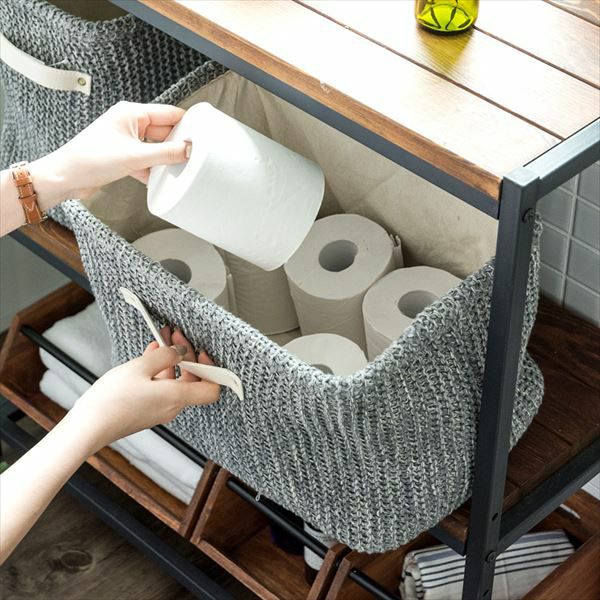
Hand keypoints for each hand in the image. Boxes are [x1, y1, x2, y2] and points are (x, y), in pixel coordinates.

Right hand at [0, 328, 216, 563]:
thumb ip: (165, 356)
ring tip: (159, 340)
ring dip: (170, 360)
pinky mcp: (147, 410)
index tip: (201, 352)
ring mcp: (159, 410)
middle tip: (174, 336)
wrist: (88, 428)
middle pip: (192, 380)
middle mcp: (172, 406)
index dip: (211, 370)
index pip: (211, 389)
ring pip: (174, 382)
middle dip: (186, 356)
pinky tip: (148, 357)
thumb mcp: (140, 367)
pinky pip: (161, 388)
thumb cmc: (111, 401)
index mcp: (176, 397)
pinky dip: (158, 371)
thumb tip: (180, 351)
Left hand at [32, 101, 189, 202]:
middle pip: (164, 131)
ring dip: (164, 159)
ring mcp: (126, 140)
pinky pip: (146, 160)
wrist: (66, 177)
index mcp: (131, 113)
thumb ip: (166, 153)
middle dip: (177, 144)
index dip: (187, 124)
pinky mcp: (123, 156)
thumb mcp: (135, 156)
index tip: (202, 135)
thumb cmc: (90, 159)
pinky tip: (157, 179)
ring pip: (155, 147)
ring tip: (175, 169)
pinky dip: (152, 169)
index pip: (169, 113)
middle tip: (191, 157)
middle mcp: (129, 123)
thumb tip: (189, 149)